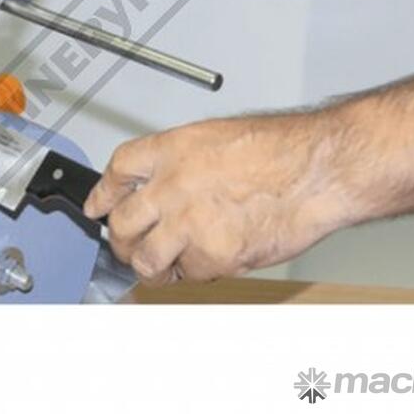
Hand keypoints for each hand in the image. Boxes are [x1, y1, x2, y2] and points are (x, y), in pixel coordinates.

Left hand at [83, 114, 350, 285]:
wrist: (316, 171)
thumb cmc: (280, 151)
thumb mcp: (217, 138)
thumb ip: (182, 162)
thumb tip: (161, 184)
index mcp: (172, 149)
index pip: (118, 170)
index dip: (103, 191)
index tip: (97, 204)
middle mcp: (172, 186)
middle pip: (121, 221)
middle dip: (120, 237)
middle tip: (127, 242)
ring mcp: (189, 223)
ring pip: (145, 258)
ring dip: (149, 264)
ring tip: (161, 262)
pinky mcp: (212, 256)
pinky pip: (189, 275)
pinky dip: (195, 273)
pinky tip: (207, 259)